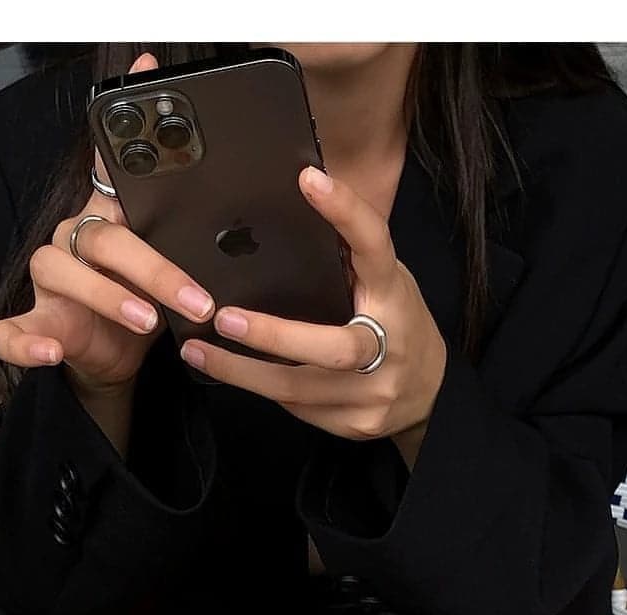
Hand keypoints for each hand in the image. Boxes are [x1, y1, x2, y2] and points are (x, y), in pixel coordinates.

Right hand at [0, 54, 215, 400]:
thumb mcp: (178, 273)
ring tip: (147, 320)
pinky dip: (25, 341)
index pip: (116, 164)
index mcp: (113, 219)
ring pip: (64, 271)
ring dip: (107, 296)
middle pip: (106, 236)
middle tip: (197, 298)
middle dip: (155, 268)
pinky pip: (15, 329)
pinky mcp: (40, 321)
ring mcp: (53, 279)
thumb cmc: (146, 306)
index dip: (128, 122)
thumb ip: (200, 248)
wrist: (115, 358)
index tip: (148, 73)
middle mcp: (76, 238)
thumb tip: (250, 232)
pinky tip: (50, 351)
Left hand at [180, 167, 447, 443]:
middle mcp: (389, 345)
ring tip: (196, 350)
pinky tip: (232, 372)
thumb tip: (295, 207)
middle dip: (273, 336)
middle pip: (332, 348)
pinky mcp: (356, 423)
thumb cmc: (398, 325)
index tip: (309, 179)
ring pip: (299, 388)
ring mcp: (373, 393)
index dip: (346, 213)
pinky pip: (299, 408)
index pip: (375, 248)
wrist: (431, 395)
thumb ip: (351, 260)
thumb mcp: (386, 284)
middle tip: (224, 318)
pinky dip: (261, 388)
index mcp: (394, 295)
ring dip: (242, 372)